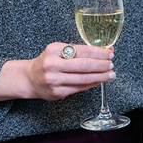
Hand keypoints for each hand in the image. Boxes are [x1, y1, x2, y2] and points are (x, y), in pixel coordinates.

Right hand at [0, 42, 114, 101]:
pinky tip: (99, 80)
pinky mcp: (57, 92)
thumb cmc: (48, 62)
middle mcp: (52, 65)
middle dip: (101, 65)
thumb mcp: (58, 50)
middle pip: (84, 65)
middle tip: (111, 64)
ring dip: (100, 76)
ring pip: (83, 79)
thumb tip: (104, 50)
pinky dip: (92, 84)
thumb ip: (79, 50)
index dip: (98, 52)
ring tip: (110, 74)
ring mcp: (54, 80)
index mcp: (53, 50)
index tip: (108, 53)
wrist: (30, 78)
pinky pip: (79, 88)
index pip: (81, 50)